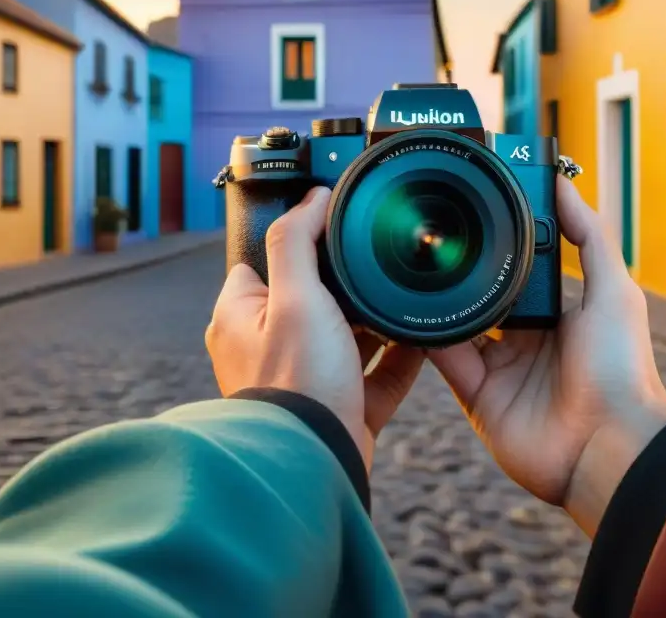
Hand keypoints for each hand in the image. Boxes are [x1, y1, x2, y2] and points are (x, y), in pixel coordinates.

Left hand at [206, 186, 424, 470]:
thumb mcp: (294, 297)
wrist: (314, 467)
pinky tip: (424, 339)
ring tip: (407, 297)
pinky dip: (398, 358)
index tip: (336, 228)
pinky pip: (375, 376)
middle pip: (314, 299)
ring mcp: (306, 380)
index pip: (264, 261)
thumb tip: (312, 196)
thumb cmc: (294, 384)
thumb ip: (297, 240)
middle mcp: (268, 347)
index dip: (299, 242)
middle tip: (380, 265)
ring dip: (377, 322)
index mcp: (241, 317)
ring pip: (348, 337)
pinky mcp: (340, 409)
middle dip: (349, 286)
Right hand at [428, 176, 665, 534]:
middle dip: (460, 274)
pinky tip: (411, 310)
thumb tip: (563, 184)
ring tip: (414, 267)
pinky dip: (427, 339)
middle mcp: (526, 342)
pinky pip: (445, 361)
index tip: (472, 215)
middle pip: (482, 298)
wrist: (608, 445)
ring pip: (457, 326)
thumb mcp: (613, 289)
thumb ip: (589, 235)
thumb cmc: (621, 368)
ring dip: (438, 303)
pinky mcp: (478, 399)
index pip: (517, 274)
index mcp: (558, 315)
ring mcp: (501, 371)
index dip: (497, 248)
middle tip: (432, 238)